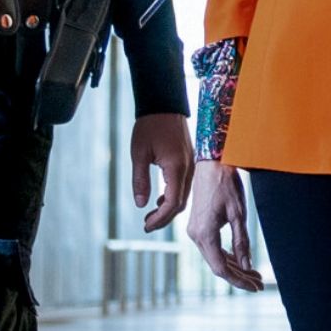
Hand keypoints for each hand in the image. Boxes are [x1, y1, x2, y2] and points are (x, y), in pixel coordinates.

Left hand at [132, 113, 192, 229]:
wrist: (164, 104)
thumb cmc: (150, 126)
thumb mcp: (139, 154)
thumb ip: (140, 181)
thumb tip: (140, 204)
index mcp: (176, 168)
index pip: (172, 204)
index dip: (160, 219)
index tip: (147, 226)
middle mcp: (188, 169)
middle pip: (180, 203)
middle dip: (164, 218)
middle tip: (147, 225)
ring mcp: (191, 165)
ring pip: (184, 195)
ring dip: (169, 208)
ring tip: (151, 215)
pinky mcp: (189, 161)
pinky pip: (185, 185)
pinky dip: (173, 196)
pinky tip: (160, 199)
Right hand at [183, 160, 262, 290]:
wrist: (211, 164)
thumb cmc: (226, 185)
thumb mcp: (238, 214)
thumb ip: (241, 242)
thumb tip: (247, 266)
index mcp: (204, 235)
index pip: (221, 268)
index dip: (239, 280)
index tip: (255, 287)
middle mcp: (196, 236)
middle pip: (218, 266)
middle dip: (240, 276)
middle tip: (260, 283)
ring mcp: (195, 231)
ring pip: (216, 258)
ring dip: (235, 267)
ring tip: (255, 275)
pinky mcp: (199, 226)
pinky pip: (213, 248)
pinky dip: (228, 256)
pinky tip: (242, 261)